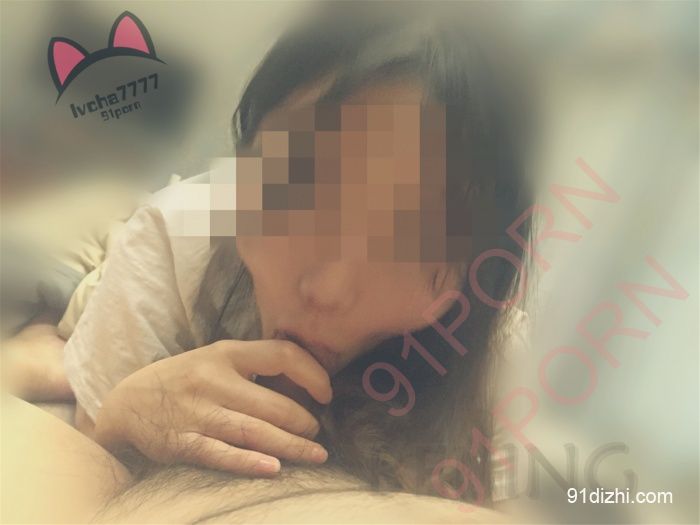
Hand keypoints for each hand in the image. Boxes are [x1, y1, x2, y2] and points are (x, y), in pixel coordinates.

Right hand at [93, 339, 331, 475]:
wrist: (125, 402)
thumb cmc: (183, 381)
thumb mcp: (214, 360)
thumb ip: (252, 367)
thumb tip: (304, 384)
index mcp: (226, 353)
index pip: (282, 354)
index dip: (312, 373)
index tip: (326, 393)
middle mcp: (213, 379)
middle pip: (273, 403)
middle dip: (304, 421)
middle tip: (318, 434)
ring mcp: (197, 412)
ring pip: (254, 430)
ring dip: (290, 445)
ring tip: (316, 455)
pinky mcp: (181, 442)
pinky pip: (220, 453)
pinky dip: (248, 462)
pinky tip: (274, 468)